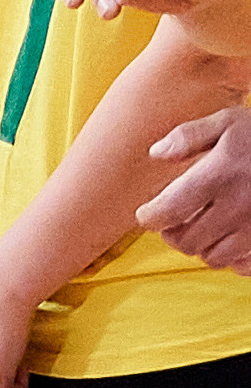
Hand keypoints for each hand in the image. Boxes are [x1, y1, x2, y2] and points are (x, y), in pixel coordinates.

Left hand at [141, 107, 250, 272]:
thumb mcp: (228, 121)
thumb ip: (188, 136)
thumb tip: (156, 154)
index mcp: (220, 175)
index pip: (168, 211)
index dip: (149, 217)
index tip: (147, 213)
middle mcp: (239, 206)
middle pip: (187, 241)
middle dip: (172, 234)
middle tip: (173, 222)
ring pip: (214, 258)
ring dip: (201, 247)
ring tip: (201, 229)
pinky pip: (243, 266)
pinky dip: (231, 259)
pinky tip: (230, 239)